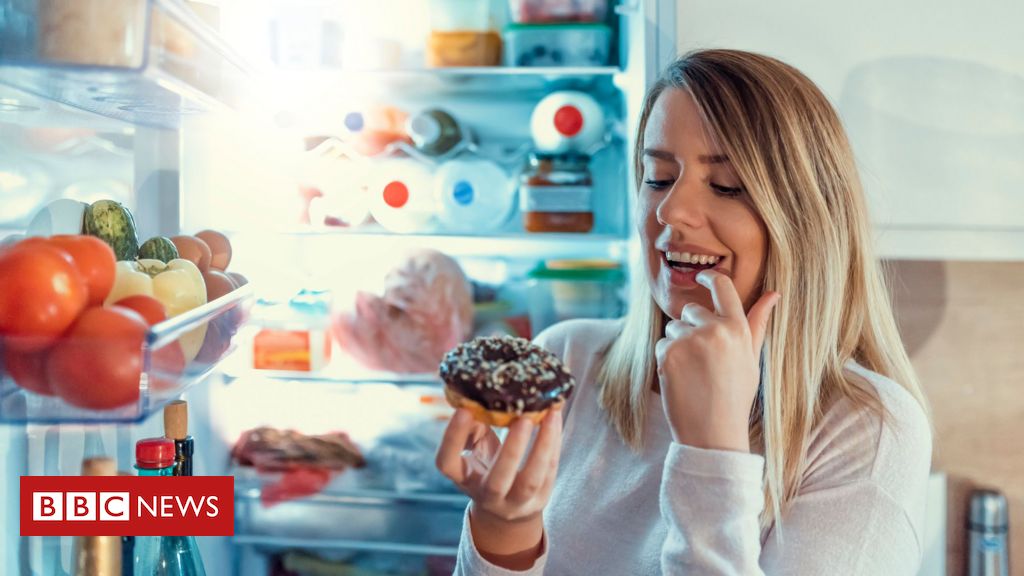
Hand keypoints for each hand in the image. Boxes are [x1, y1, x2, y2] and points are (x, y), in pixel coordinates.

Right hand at [436, 408, 562, 565]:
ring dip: (542, 446)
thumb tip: (484, 395)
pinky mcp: (540, 499)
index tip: (464, 409)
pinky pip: (549, 472)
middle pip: (498, 481)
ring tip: (551, 415)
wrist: (506, 507)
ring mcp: (515, 503)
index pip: (447, 464)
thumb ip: (476, 425)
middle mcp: (488, 496)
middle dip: (512, 449)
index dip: (452, 438)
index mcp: (463, 478)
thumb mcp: (476, 448)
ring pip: (531, 480)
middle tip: (523, 417)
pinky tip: (556, 422)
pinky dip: (554, 445)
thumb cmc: (487, 465)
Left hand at [656, 270, 779, 451]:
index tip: (701, 276)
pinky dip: (667, 360)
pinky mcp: (668, 353)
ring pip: (673, 328)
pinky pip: (662, 345)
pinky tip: (680, 379)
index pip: (722, 287)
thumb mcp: (751, 358)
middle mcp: (714, 329)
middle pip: (690, 310)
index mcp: (738, 328)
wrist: (713, 432)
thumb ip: (757, 323)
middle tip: (703, 360)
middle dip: (692, 328)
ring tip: (694, 373)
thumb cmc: (735, 396)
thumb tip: (773, 294)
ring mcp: (690, 340)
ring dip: (678, 344)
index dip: (709, 278)